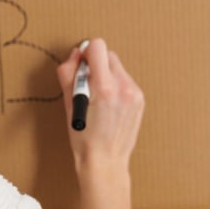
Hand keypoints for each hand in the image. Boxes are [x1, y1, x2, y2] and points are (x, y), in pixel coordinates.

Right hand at [55, 38, 144, 208]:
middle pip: (109, 55)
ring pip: (118, 68)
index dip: (86, 53)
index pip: (98, 46)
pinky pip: (125, 81)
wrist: (105, 162)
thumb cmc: (83, 138)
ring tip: (98, 99)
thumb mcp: (68, 104)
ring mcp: (135, 94)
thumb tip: (75, 54)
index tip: (81, 66)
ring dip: (106, 76)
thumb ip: (69, 73)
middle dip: (96, 65)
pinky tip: (109, 105)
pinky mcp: (140, 100)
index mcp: (105, 87)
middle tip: (87, 86)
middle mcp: (124, 87)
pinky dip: (116, 86)